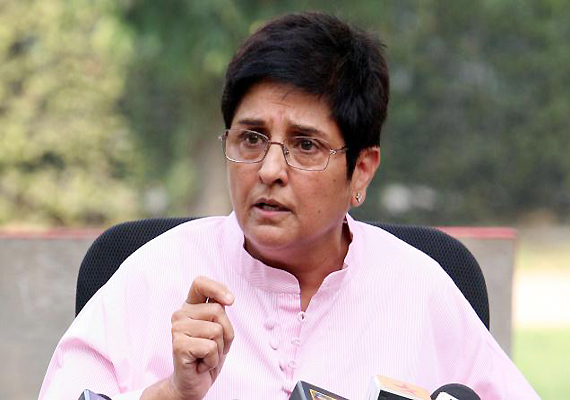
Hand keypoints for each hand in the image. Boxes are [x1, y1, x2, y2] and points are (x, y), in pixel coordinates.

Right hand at [142, 276, 234, 399]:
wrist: (193, 383)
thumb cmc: (207, 355)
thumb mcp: (220, 329)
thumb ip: (220, 312)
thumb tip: (226, 300)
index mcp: (191, 306)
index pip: (200, 283)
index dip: (217, 288)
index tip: (230, 300)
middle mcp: (181, 314)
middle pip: (217, 310)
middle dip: (225, 332)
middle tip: (213, 346)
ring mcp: (177, 329)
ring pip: (216, 330)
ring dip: (219, 348)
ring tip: (206, 355)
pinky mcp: (179, 345)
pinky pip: (210, 347)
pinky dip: (212, 360)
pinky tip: (201, 364)